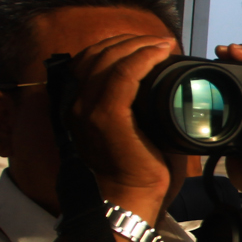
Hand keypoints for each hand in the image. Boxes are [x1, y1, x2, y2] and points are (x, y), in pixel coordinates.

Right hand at [65, 33, 176, 221]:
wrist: (127, 200)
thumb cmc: (135, 170)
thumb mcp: (129, 130)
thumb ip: (134, 107)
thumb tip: (162, 86)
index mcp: (79, 105)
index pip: (90, 59)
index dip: (117, 44)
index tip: (146, 44)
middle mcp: (77, 104)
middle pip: (98, 53)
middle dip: (130, 40)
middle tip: (159, 42)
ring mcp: (89, 110)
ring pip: (110, 59)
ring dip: (140, 45)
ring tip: (163, 45)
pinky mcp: (107, 118)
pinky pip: (123, 75)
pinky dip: (143, 58)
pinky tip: (161, 53)